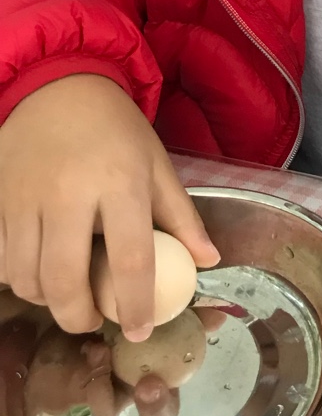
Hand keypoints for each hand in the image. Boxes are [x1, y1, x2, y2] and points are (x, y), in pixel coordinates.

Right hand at [0, 75, 218, 341]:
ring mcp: (26, 198)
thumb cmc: (115, 128)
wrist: (57, 86)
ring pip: (26, 277)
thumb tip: (207, 262)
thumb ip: (182, 217)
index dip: (136, 304)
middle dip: (79, 316)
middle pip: (65, 281)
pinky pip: (2, 259)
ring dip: (47, 300)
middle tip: (93, 320)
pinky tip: (39, 270)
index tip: (140, 329)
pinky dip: (18, 276)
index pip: (131, 260)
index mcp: (121, 183)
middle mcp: (69, 193)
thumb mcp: (157, 164)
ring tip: (68, 295)